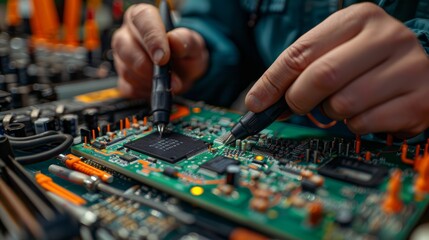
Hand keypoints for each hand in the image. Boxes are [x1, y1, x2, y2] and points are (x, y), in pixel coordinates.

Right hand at [112, 4, 208, 98]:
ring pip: (126, 70)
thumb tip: (174, 40)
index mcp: (143, 17)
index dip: (152, 38)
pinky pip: (129, 88)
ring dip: (150, 81)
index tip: (163, 57)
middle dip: (148, 66)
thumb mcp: (193, 44)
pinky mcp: (123, 80)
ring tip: (169, 83)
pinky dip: (146, 91)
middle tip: (169, 77)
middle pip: (125, 46)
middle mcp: (127, 35)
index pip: (141, 19)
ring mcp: (122, 58)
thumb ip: (185, 40)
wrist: (186, 73)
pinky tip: (158, 87)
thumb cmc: (185, 53)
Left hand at [245, 2, 428, 135]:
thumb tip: (258, 101)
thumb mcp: (332, 51)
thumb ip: (297, 69)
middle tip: (296, 106)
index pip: (302, 51)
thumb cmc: (366, 61)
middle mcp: (389, 37)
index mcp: (360, 18)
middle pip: (322, 76)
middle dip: (298, 99)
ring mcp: (409, 68)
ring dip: (330, 111)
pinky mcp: (419, 101)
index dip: (273, 81)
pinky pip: (363, 123)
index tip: (256, 103)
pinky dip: (353, 124)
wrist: (419, 69)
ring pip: (343, 104)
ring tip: (342, 101)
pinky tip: (365, 111)